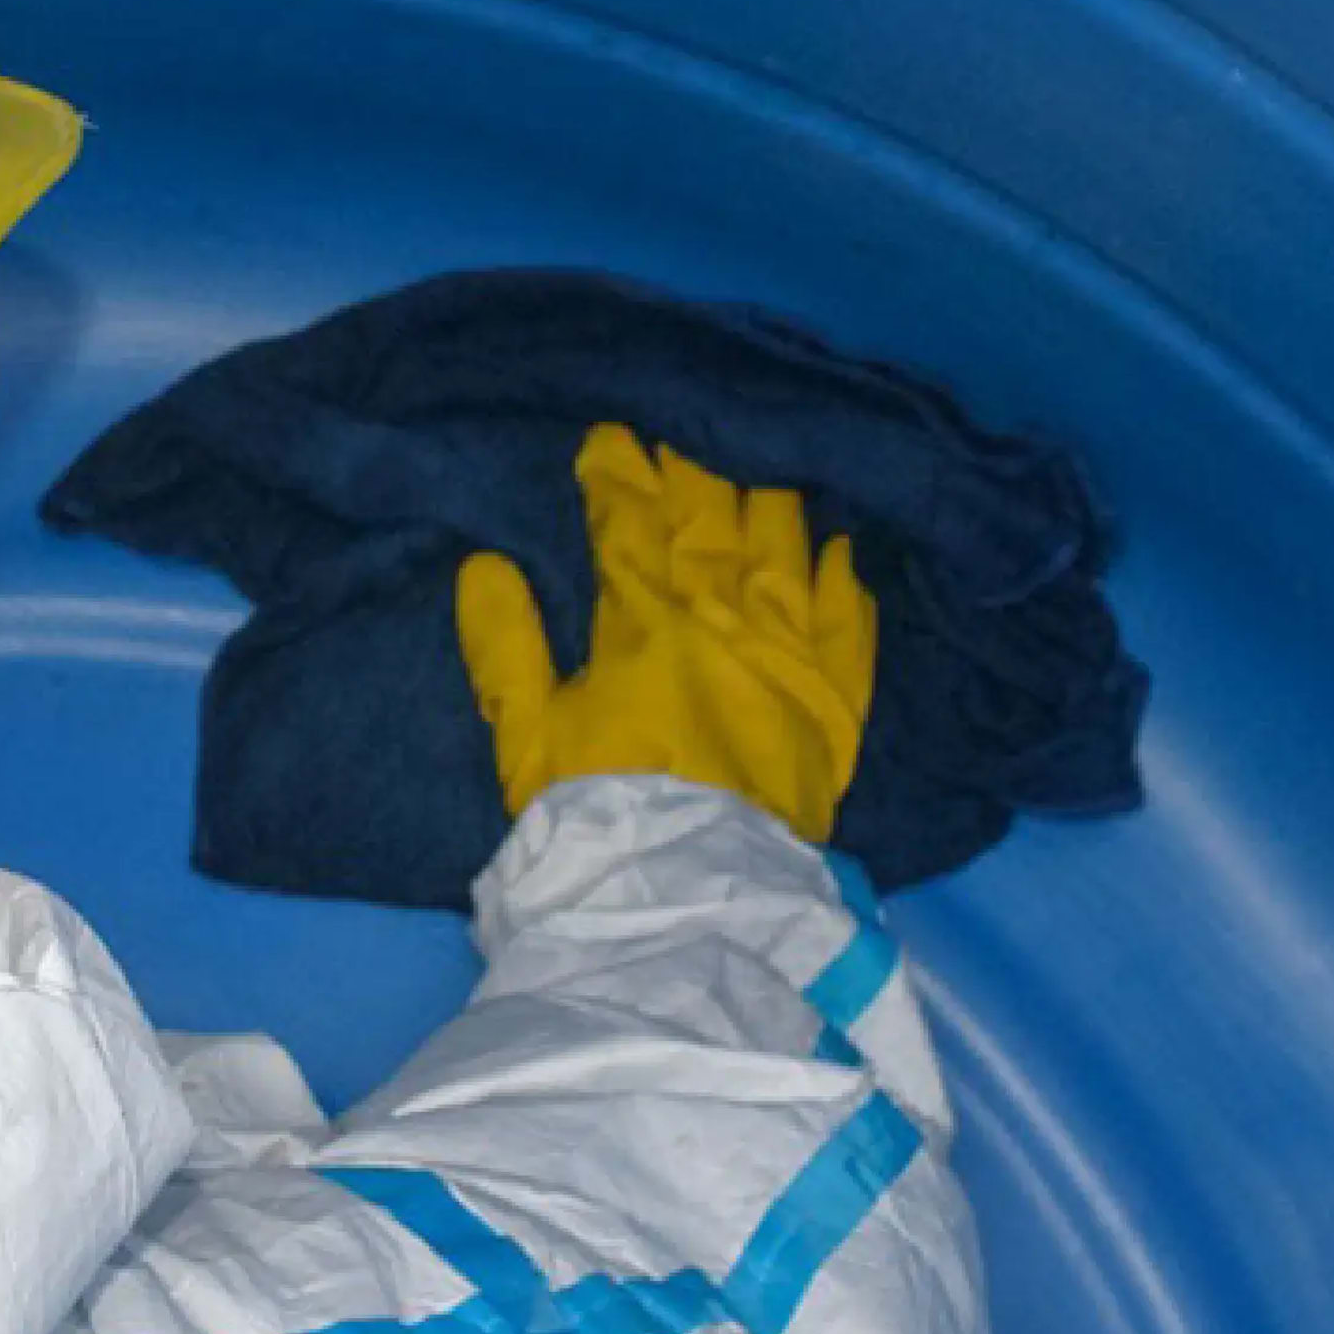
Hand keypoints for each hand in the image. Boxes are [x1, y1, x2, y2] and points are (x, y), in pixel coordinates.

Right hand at [454, 423, 876, 839]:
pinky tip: (839, 549)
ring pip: (784, 551)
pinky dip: (842, 580)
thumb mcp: (526, 738)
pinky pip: (849, 622)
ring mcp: (788, 656)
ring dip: (766, 505)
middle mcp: (724, 620)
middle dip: (690, 475)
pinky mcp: (836, 704)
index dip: (615, 475)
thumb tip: (484, 564)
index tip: (607, 438)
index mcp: (642, 625)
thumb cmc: (596, 817)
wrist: (690, 895)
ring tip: (757, 473)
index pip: (627, 526)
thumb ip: (505, 648)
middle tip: (680, 442)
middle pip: (710, 523)